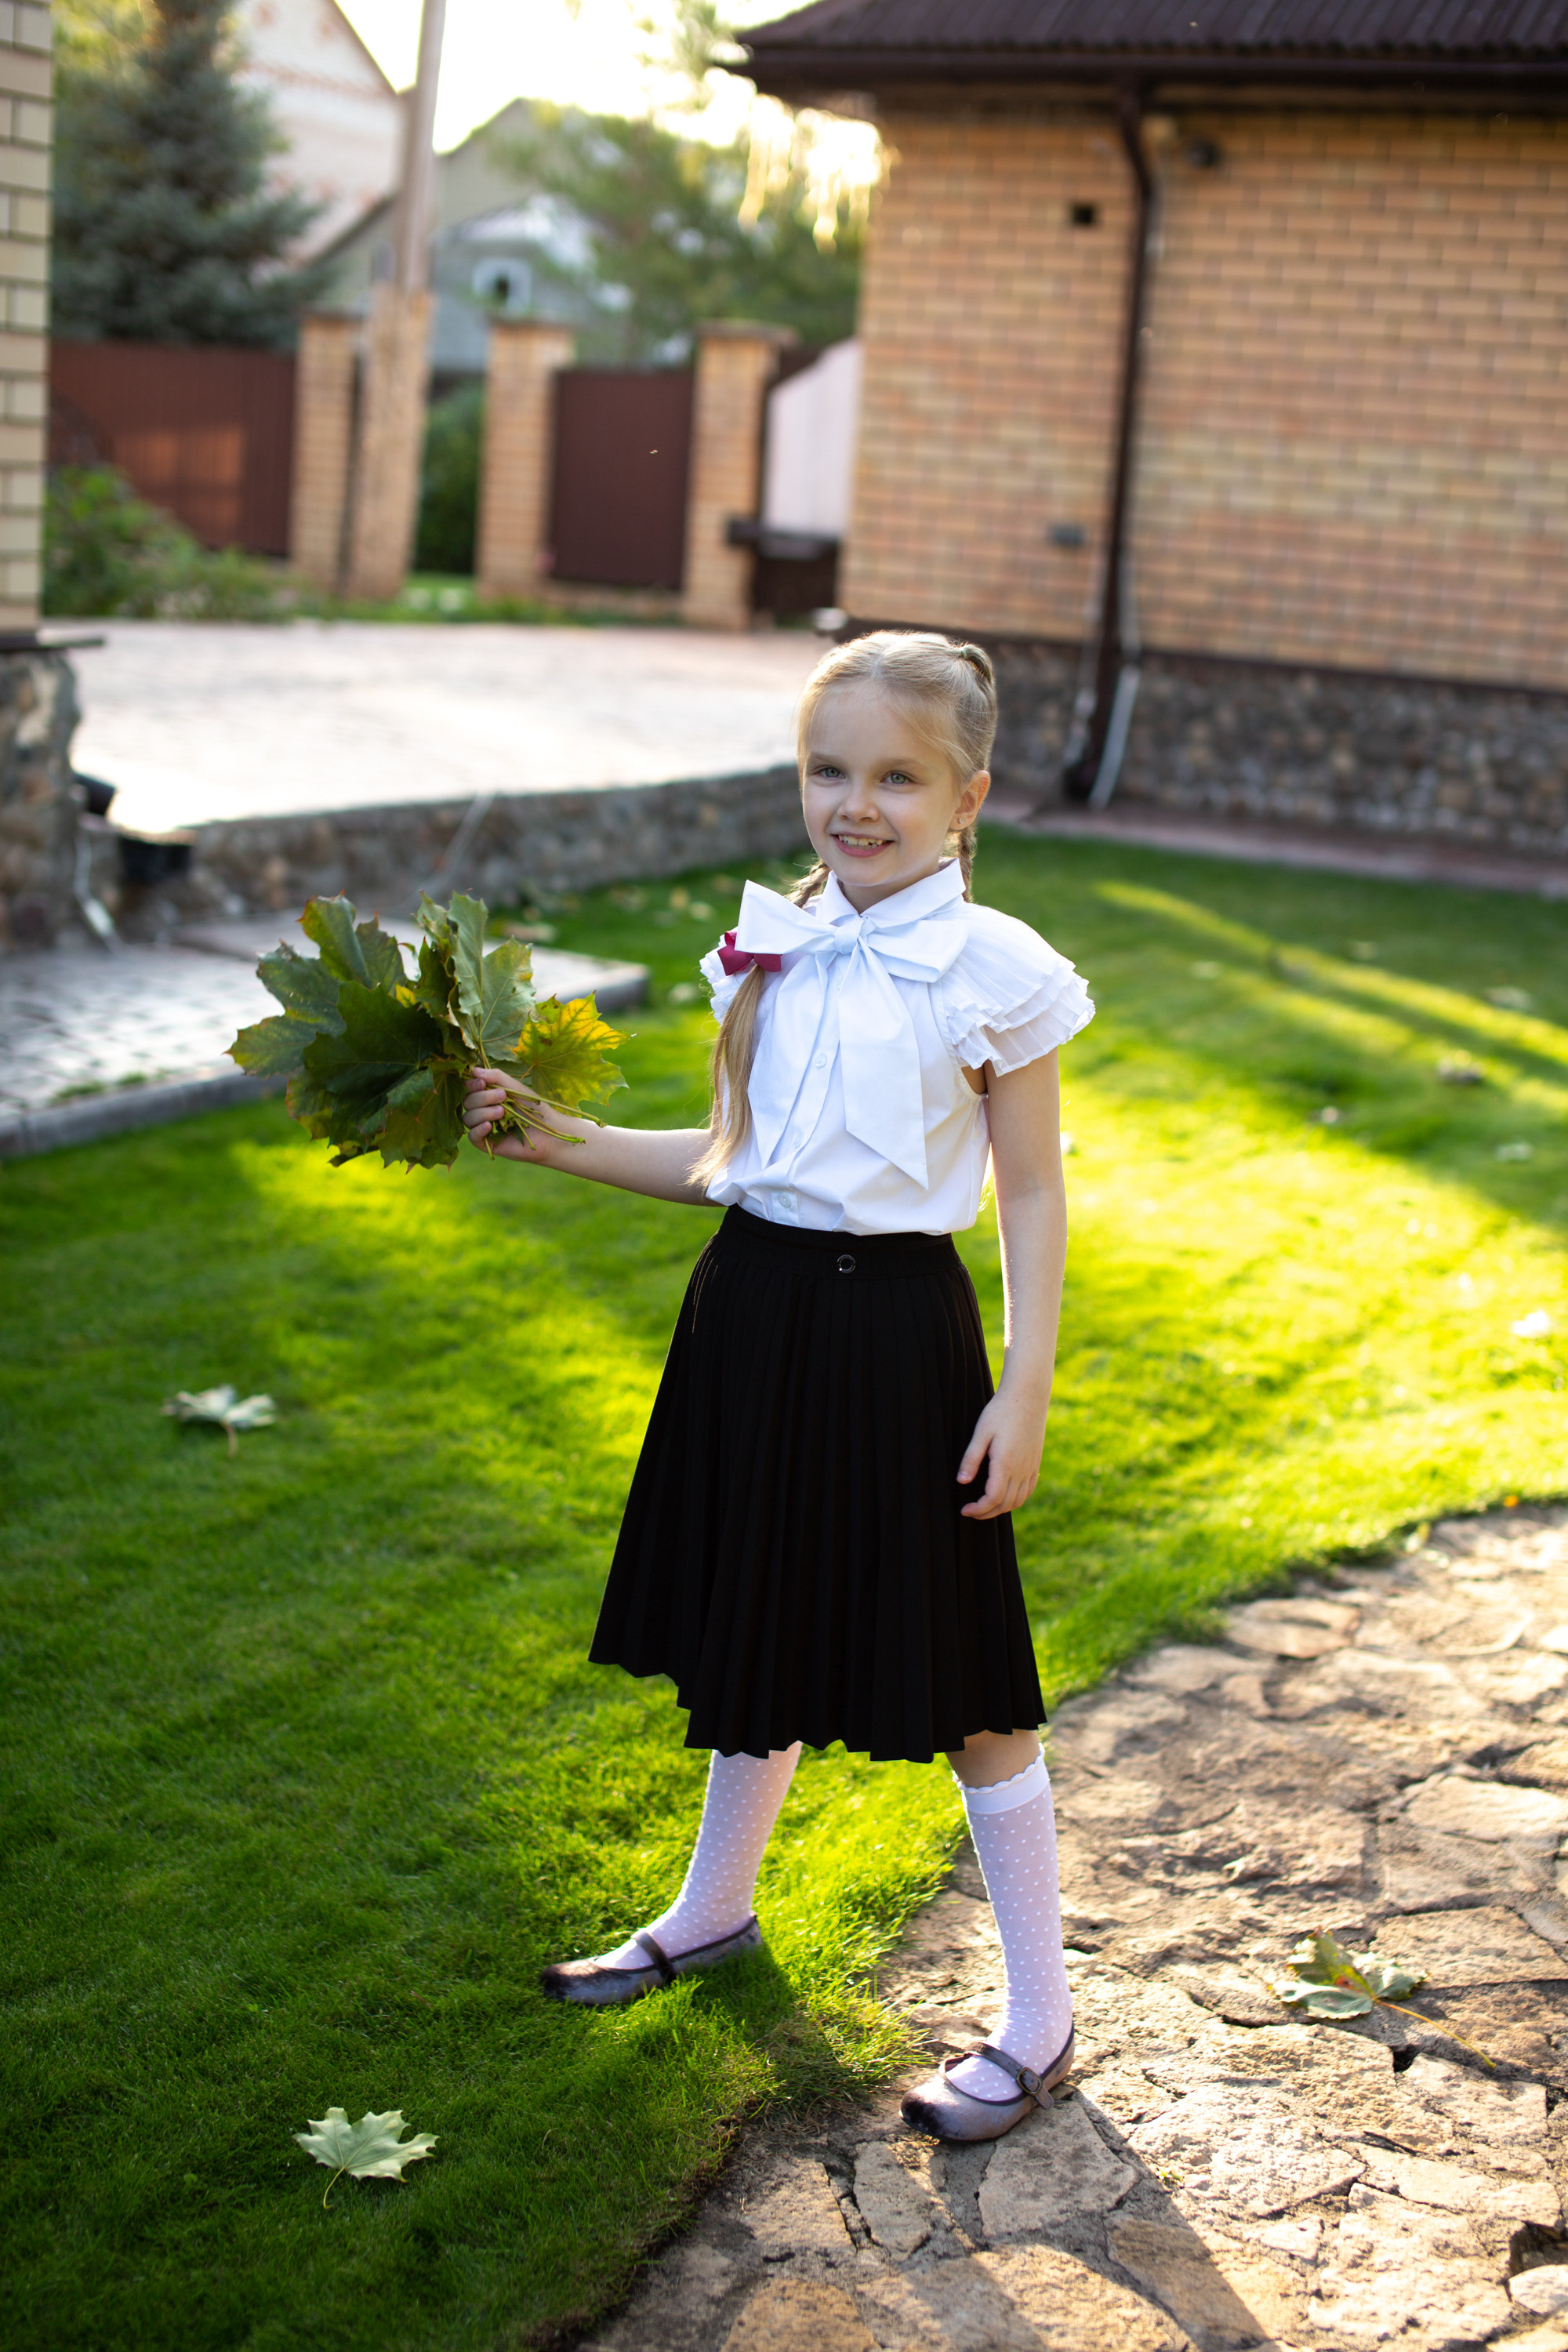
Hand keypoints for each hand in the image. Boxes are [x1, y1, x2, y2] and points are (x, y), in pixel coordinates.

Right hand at [462, 1066, 536, 1160]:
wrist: (548, 1131)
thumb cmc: (533, 1107)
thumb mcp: (515, 1087)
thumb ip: (495, 1077)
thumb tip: (473, 1070)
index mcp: (486, 1096)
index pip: (468, 1088)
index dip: (470, 1084)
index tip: (481, 1083)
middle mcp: (482, 1110)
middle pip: (468, 1102)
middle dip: (483, 1097)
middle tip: (503, 1096)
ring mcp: (483, 1127)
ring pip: (468, 1118)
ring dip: (483, 1112)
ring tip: (502, 1112)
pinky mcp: (486, 1143)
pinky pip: (472, 1137)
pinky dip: (478, 1130)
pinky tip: (489, 1126)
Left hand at [956, 1386, 1047, 1519]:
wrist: (1028, 1397)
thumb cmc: (1001, 1412)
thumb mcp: (981, 1432)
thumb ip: (971, 1459)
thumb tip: (962, 1481)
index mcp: (1005, 1463)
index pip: (993, 1499)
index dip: (978, 1509)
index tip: (965, 1509)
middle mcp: (1021, 1469)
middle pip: (1005, 1504)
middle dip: (987, 1513)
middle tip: (971, 1511)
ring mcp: (1031, 1467)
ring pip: (1018, 1500)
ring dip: (1001, 1508)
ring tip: (985, 1506)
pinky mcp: (1035, 1463)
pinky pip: (1028, 1490)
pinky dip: (1016, 1499)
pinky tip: (1005, 1496)